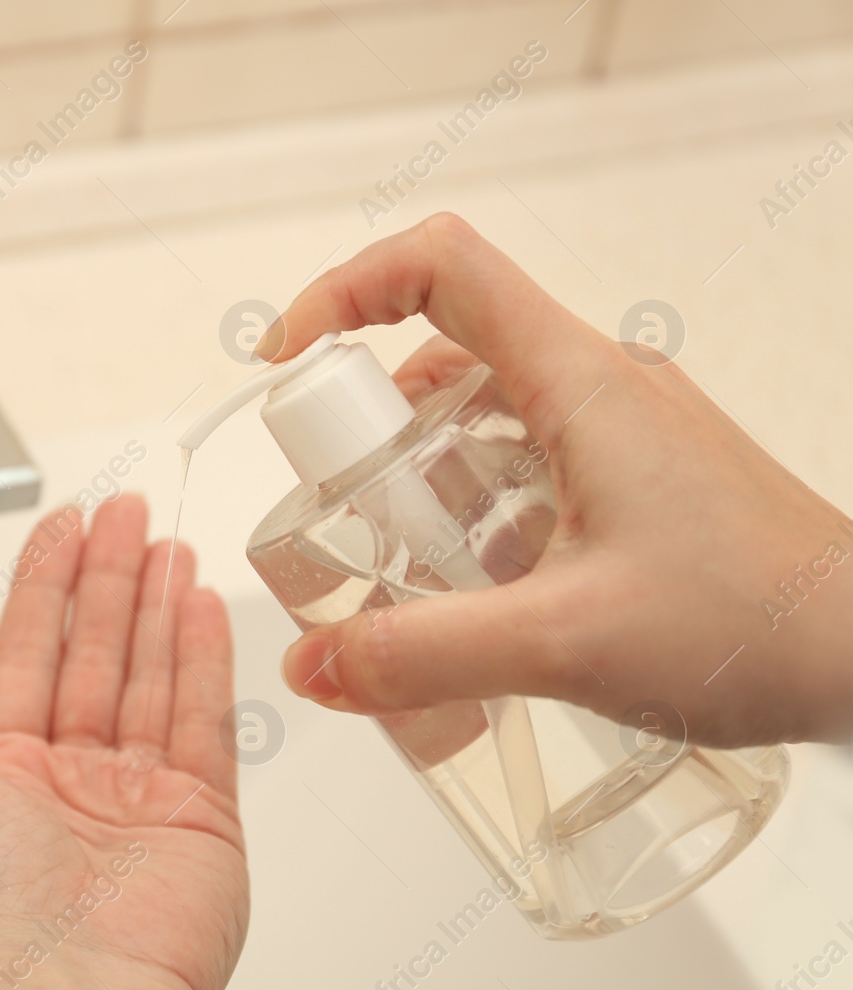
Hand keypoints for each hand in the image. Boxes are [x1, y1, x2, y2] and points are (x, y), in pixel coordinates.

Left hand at [0, 496, 246, 989]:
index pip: (26, 655)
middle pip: (93, 654)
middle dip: (108, 579)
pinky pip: (205, 719)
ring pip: (151, 675)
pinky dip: (205, 658)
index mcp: (1, 779)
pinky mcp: (201, 817)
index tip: (61, 530)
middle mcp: (70, 785)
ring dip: (157, 605)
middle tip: (126, 515)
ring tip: (167, 542)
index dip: (44, 587)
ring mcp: (139, 798)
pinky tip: (199, 605)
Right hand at [265, 212, 852, 748]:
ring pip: (484, 413)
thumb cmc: (761, 623)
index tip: (290, 361)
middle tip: (345, 514)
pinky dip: (475, 510)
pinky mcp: (637, 480)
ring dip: (423, 478)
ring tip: (406, 570)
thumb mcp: (565, 642)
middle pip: (443, 347)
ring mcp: (622, 432)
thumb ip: (425, 656)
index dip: (346, 289)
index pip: (441, 265)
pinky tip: (476, 595)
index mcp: (577, 381)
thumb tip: (316, 663)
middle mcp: (598, 386)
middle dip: (370, 426)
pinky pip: (527, 463)